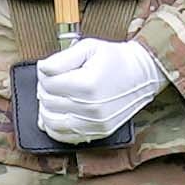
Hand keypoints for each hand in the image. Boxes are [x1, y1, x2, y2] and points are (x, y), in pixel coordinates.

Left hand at [24, 36, 162, 146]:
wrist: (142, 75)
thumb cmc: (116, 59)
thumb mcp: (89, 47)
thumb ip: (62, 58)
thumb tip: (42, 69)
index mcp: (87, 84)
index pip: (47, 84)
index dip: (45, 74)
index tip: (52, 70)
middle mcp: (90, 108)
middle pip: (47, 102)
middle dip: (45, 89)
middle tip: (54, 80)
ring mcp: (94, 123)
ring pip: (51, 122)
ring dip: (47, 108)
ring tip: (56, 97)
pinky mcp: (98, 132)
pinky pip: (64, 136)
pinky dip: (54, 127)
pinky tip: (58, 114)